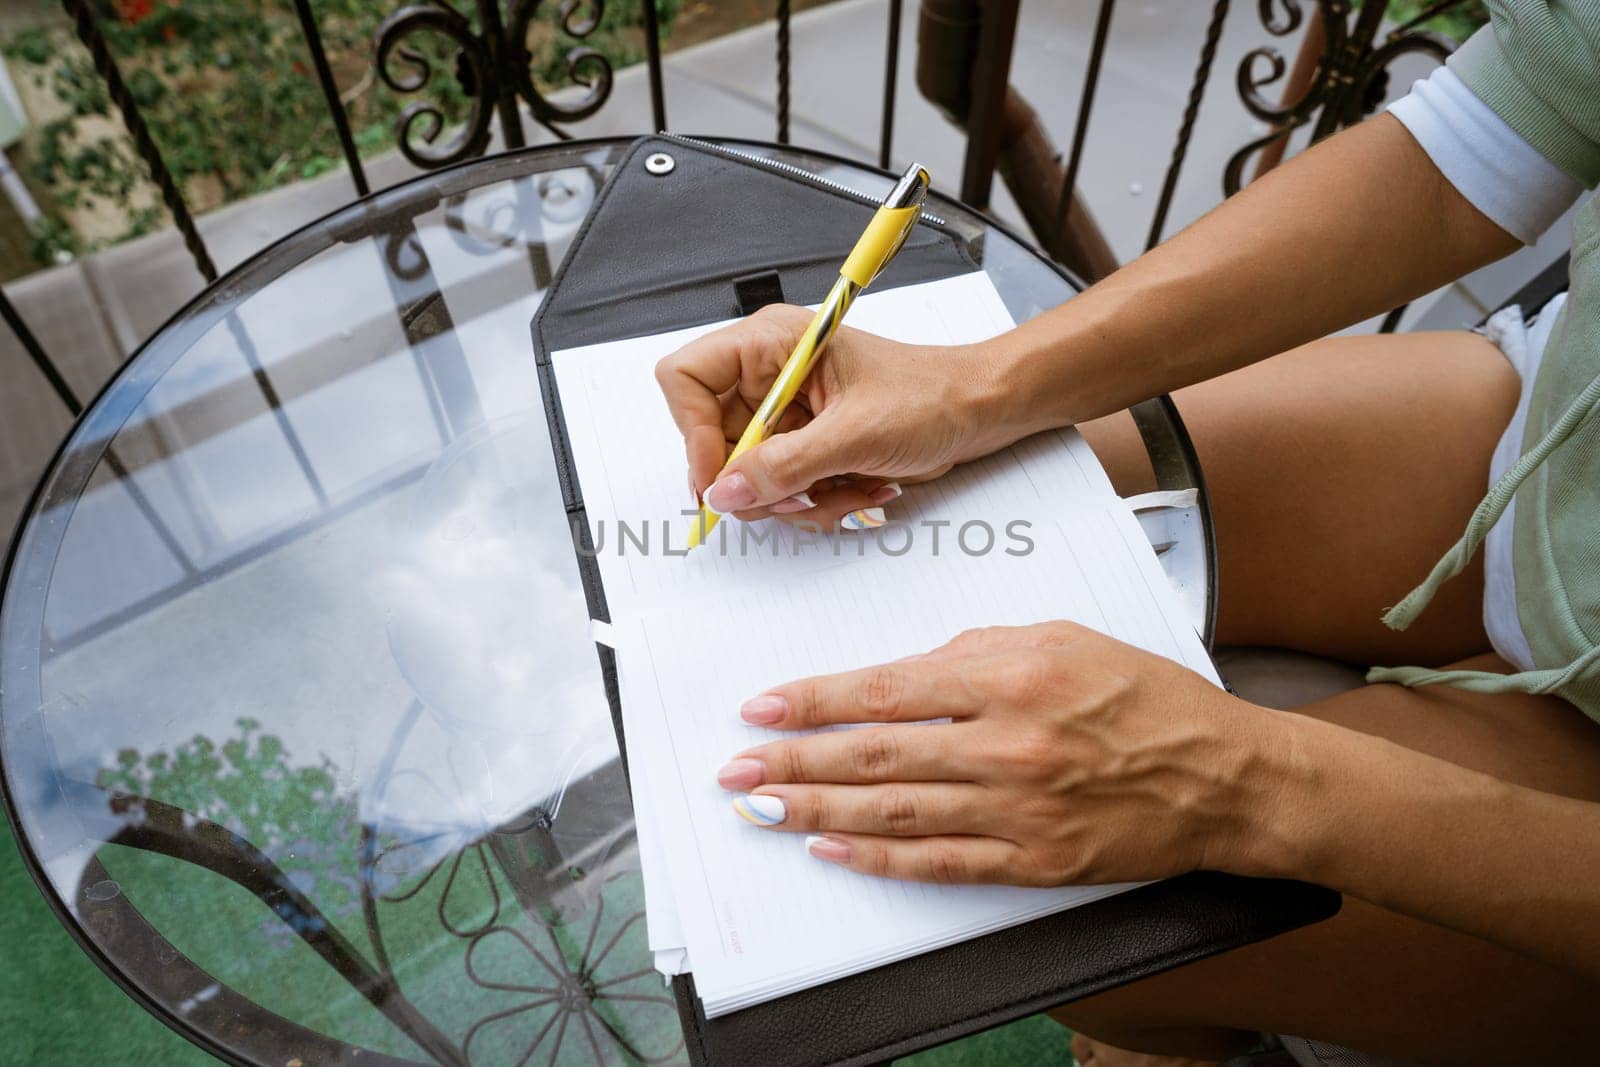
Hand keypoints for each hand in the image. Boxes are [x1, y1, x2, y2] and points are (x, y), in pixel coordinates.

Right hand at [654, 304, 1016, 527]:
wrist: (981, 411)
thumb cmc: (932, 396)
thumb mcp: (855, 434)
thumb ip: (784, 466)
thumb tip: (725, 492)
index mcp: (771, 344)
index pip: (686, 379)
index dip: (694, 433)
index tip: (723, 477)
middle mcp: (769, 375)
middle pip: (714, 442)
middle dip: (761, 481)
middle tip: (801, 493)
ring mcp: (787, 414)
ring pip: (750, 477)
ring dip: (798, 498)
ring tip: (849, 485)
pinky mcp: (806, 445)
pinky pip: (783, 490)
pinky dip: (818, 501)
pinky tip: (861, 486)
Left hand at [715, 622, 1289, 886]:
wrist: (1224, 776)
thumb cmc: (1146, 696)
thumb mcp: (1062, 638)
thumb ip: (976, 650)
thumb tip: (901, 673)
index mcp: (1010, 677)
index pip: (885, 690)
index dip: (814, 702)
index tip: (763, 709)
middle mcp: (1007, 744)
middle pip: (875, 755)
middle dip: (794, 763)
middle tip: (737, 770)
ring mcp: (1020, 809)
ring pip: (896, 812)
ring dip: (818, 813)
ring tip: (763, 809)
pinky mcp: (1036, 860)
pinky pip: (942, 863)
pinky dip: (881, 860)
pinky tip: (833, 853)